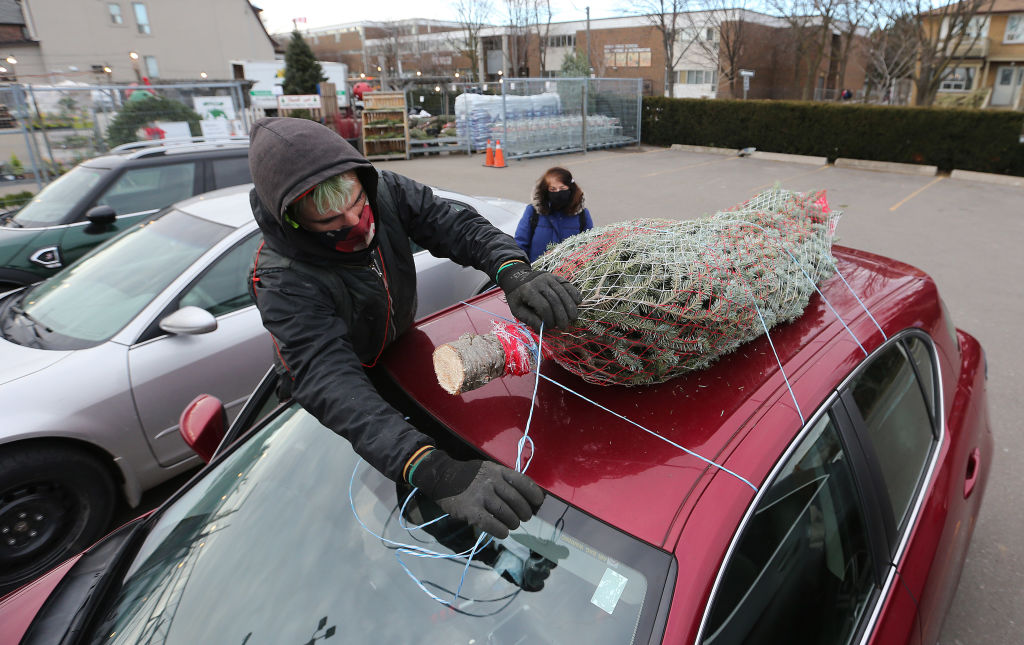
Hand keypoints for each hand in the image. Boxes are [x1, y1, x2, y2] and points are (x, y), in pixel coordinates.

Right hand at [409, 450, 544, 537]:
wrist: (441, 477)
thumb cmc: (468, 476)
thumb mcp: (487, 469)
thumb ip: (503, 479)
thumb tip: (523, 497)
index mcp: (497, 471)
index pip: (522, 482)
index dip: (533, 494)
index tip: (538, 502)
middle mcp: (491, 482)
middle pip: (516, 501)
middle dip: (524, 512)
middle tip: (524, 518)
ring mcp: (481, 496)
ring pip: (506, 514)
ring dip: (513, 523)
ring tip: (513, 525)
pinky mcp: (471, 510)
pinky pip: (491, 524)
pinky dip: (500, 531)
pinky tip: (503, 533)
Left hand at [498, 264, 580, 331]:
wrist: (518, 278)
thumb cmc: (518, 298)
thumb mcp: (517, 310)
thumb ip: (529, 320)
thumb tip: (543, 329)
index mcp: (528, 290)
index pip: (543, 307)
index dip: (549, 319)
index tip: (550, 327)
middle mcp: (540, 282)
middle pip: (555, 300)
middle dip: (561, 316)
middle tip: (564, 327)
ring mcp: (549, 278)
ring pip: (564, 293)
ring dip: (570, 307)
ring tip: (573, 318)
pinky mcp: (556, 277)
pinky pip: (568, 285)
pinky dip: (574, 293)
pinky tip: (578, 302)